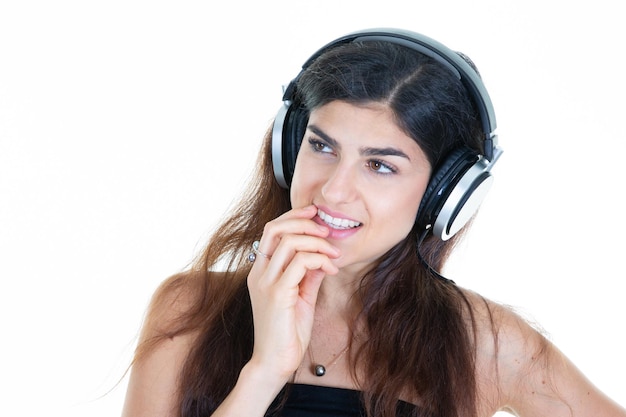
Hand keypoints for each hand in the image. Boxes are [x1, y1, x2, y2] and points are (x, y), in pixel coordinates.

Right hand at [245, 205, 339, 382]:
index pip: (272, 230)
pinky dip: (320, 260)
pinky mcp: (277, 294)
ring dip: (318, 242)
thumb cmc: (287, 333)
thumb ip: (309, 275)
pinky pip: (301, 263)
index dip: (294, 216)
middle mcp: (259, 273)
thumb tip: (323, 256)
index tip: (316, 214)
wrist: (274, 363)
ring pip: (291, 242)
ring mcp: (266, 283)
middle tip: (328, 232)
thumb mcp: (302, 297)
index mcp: (261, 271)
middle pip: (277, 228)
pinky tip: (331, 270)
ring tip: (335, 254)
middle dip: (306, 222)